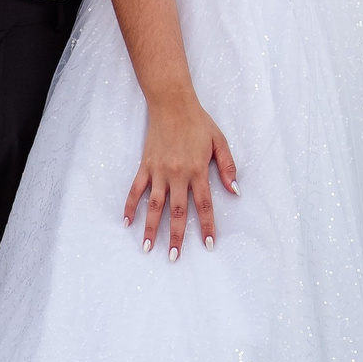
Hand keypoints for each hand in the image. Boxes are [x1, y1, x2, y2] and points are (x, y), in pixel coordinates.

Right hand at [123, 94, 236, 259]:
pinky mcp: (146, 166)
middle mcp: (177, 174)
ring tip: (148, 248)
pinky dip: (130, 206)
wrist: (172, 104)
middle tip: (173, 257)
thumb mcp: (219, 141)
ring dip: (150, 228)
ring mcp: (159, 172)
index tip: (207, 244)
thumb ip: (228, 166)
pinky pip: (136, 189)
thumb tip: (235, 191)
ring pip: (154, 205)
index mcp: (197, 170)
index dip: (206, 225)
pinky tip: (127, 222)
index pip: (203, 204)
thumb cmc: (198, 122)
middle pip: (177, 212)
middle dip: (175, 236)